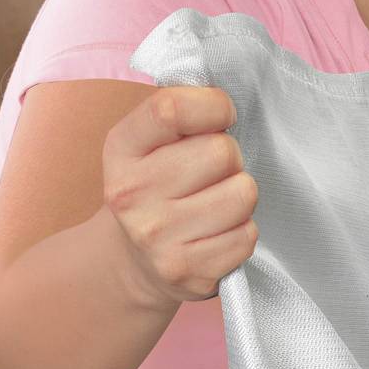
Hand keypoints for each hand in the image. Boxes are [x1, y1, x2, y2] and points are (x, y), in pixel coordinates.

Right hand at [102, 85, 259, 305]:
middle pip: (222, 152)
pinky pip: (248, 235)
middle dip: (230, 158)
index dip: (214, 106)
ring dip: (239, 196)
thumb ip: (183, 111)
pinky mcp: (187, 271)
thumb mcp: (151, 141)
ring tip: (214, 203)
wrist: (132, 260)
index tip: (222, 116)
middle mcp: (130, 193)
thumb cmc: (158, 185)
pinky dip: (241, 232)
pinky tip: (215, 232)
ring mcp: (156, 237)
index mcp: (121, 149)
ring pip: (243, 194)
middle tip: (212, 173)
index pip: (171, 109)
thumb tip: (227, 97)